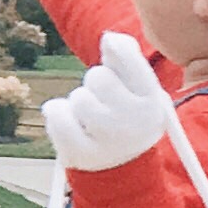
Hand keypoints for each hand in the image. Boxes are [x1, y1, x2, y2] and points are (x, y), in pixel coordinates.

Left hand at [41, 32, 171, 171]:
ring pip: (77, 97)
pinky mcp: (80, 152)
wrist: (122, 168)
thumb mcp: (139, 90)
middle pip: (97, 77)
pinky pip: (56, 114)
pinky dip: (57, 114)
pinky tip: (70, 123)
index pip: (127, 55)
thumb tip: (110, 39)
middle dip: (94, 85)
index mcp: (151, 100)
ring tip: (89, 117)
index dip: (115, 48)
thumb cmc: (127, 117)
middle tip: (103, 101)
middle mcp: (132, 119)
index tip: (110, 48)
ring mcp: (106, 139)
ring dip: (77, 103)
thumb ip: (127, 59)